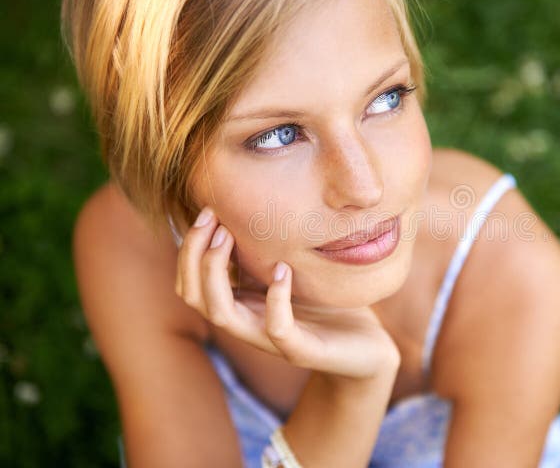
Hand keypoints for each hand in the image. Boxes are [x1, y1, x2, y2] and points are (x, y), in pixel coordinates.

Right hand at [174, 207, 399, 378]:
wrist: (366, 350)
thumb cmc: (326, 307)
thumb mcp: (290, 274)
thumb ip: (264, 256)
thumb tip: (247, 214)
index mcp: (241, 306)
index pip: (191, 284)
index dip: (190, 248)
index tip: (207, 210)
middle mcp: (248, 323)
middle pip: (194, 296)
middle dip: (193, 253)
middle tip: (210, 216)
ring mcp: (272, 340)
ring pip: (222, 315)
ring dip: (216, 272)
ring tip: (229, 236)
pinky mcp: (302, 351)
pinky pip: (277, 328)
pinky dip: (275, 298)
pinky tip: (283, 270)